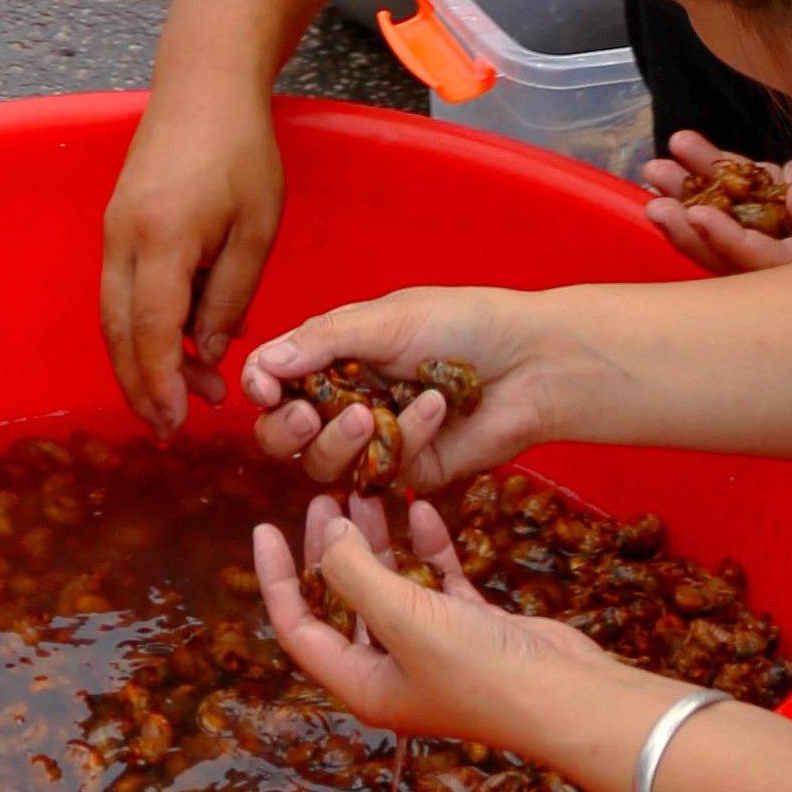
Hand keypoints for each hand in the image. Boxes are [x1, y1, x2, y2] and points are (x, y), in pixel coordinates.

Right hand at [98, 82, 283, 427]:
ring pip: (112, 313)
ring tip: (181, 389)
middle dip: (140, 385)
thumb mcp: (255, 229)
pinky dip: (139, 324)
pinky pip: (119, 287)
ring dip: (139, 358)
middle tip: (170, 423)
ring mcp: (113, 229)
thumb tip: (209, 352)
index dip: (160, 385)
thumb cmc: (241, 149)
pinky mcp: (117, 221)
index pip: (149, 334)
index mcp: (160, 242)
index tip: (177, 421)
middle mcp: (122, 240)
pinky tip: (177, 338)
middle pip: (116, 333)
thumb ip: (230, 296)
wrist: (204, 83)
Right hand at [238, 287, 566, 495]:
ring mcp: (375, 440)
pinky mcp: (408, 471)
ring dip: (342, 440)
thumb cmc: (463, 323)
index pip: (273, 376)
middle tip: (311, 416)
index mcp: (333, 353)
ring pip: (323, 464)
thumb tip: (263, 364)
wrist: (531, 363)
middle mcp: (345, 398)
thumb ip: (322, 342)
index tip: (263, 390)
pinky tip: (434, 408)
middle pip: (284, 434)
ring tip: (373, 413)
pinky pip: (381, 472)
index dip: (260, 387)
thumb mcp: (386, 320)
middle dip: (288, 430)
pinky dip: (404, 439)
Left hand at [255, 491, 631, 765]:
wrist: (566, 696)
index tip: (264, 528)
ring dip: (378, 541)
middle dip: (330, 549)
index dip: (277, 578)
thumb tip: (327, 534)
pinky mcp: (472, 628)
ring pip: (390, 585)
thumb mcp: (402, 617)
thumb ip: (354, 572)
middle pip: (343, 601)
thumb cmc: (478, 669)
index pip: (299, 627)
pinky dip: (427, 547)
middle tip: (325, 496)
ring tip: (368, 491)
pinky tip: (422, 510)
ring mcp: (434, 649)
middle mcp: (393, 670)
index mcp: (363, 684)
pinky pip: (437, 580)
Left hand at [639, 112, 791, 270]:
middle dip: (695, 224)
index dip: (730, 247)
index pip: (776, 268)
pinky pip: (755, 181)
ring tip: (655, 166)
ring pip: (741, 214)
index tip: (693, 215)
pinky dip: (720, 165)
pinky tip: (687, 143)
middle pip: (745, 249)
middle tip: (654, 197)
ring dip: (697, 192)